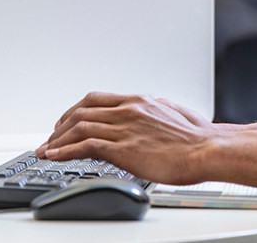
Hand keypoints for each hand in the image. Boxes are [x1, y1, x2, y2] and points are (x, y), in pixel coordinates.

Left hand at [36, 92, 256, 187]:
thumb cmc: (198, 138)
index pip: (95, 100)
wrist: (209, 150)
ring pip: (79, 126)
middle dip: (61, 126)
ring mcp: (125, 128)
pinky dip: (65, 150)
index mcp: (139, 101)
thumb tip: (158, 107)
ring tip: (46, 151)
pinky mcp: (124, 148)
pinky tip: (55, 157)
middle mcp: (128, 110)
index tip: (66, 122)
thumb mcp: (175, 114)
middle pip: (81, 111)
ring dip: (58, 139)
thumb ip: (160, 110)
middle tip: (51, 138)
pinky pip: (85, 145)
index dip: (75, 110)